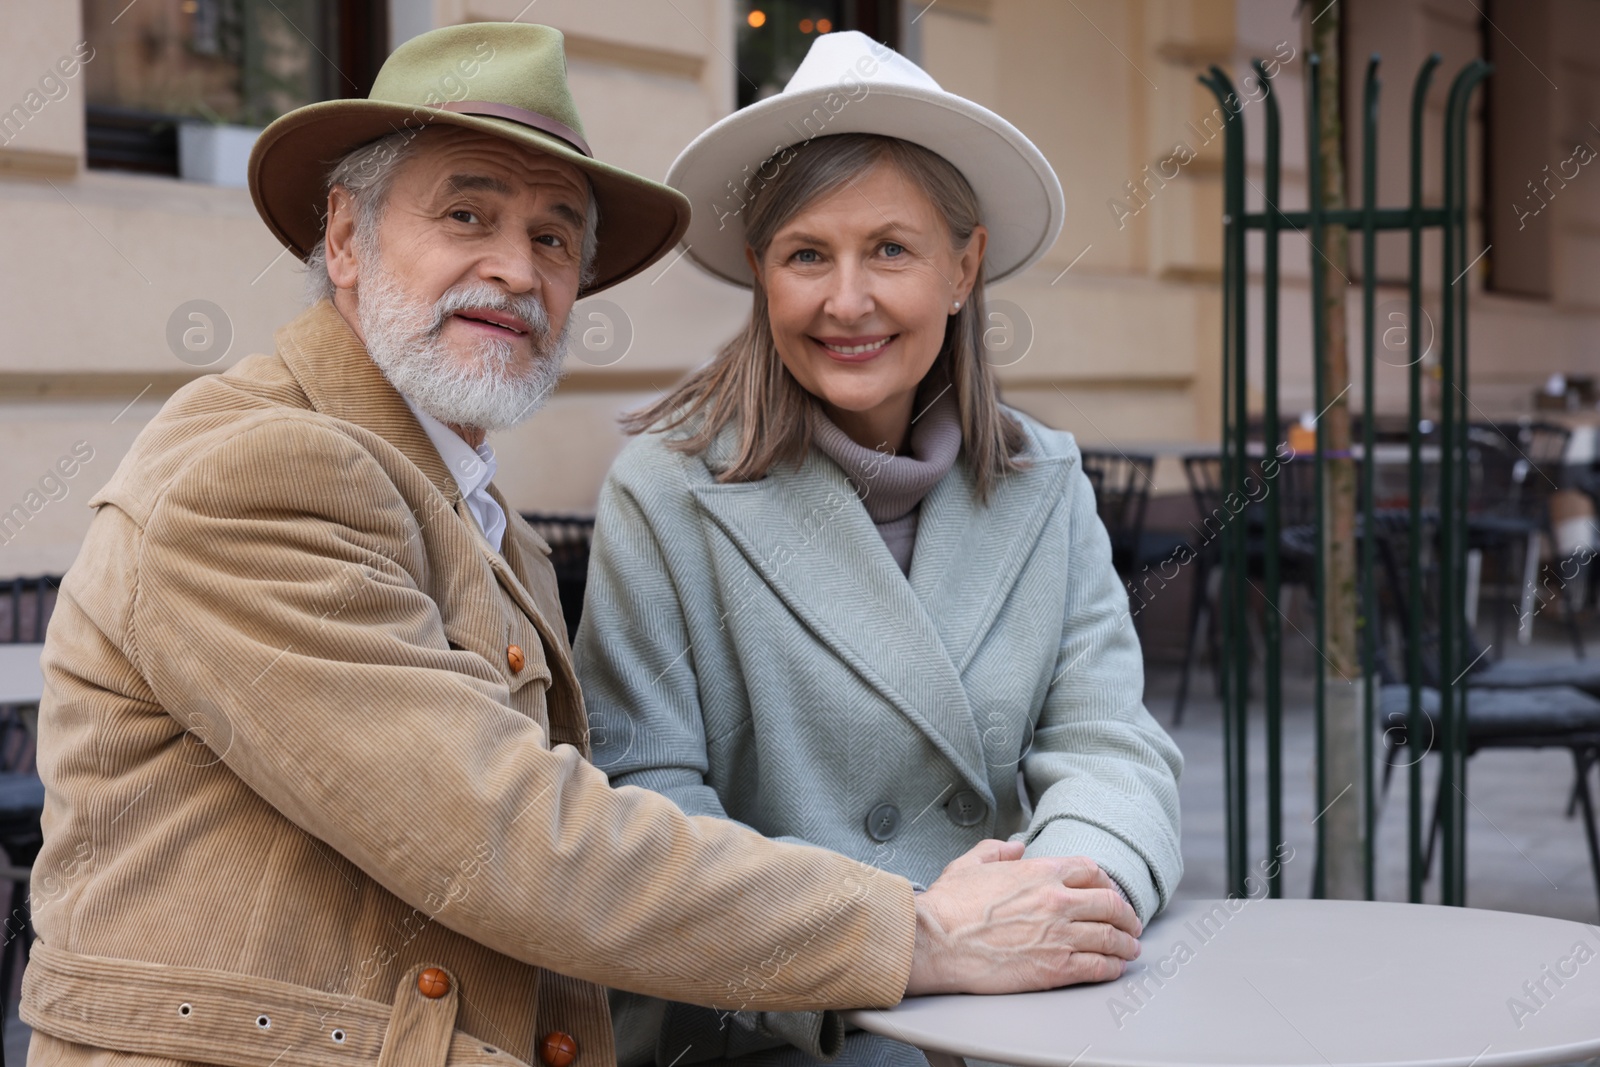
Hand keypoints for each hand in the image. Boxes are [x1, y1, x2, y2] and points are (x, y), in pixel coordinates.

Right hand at [904, 840, 1141, 995]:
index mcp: (1040, 872)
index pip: (1091, 871)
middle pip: (1110, 904)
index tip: (1110, 892)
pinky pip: (1098, 966)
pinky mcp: (1055, 968)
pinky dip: (1111, 968)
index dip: (1107, 882)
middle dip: (1126, 915)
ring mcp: (1059, 935)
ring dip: (1125, 944)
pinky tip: (1113, 968)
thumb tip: (1015, 849)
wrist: (936, 941)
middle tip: (1131, 923)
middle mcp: (1057, 900)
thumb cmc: (948, 906)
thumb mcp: (970, 863)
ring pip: (1110, 937)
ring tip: (1130, 949)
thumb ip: (997, 851)